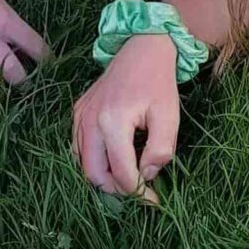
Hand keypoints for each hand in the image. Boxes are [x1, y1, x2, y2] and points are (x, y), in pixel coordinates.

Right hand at [74, 36, 179, 196]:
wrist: (142, 48)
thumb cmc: (159, 82)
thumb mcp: (169, 117)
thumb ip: (160, 151)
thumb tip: (146, 176)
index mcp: (113, 121)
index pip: (121, 172)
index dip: (139, 193)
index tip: (154, 201)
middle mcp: (89, 120)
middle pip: (94, 174)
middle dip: (117, 190)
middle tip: (139, 191)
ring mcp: (80, 115)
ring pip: (82, 163)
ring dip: (103, 177)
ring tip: (127, 178)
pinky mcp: (78, 112)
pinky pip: (78, 146)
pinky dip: (93, 160)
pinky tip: (113, 160)